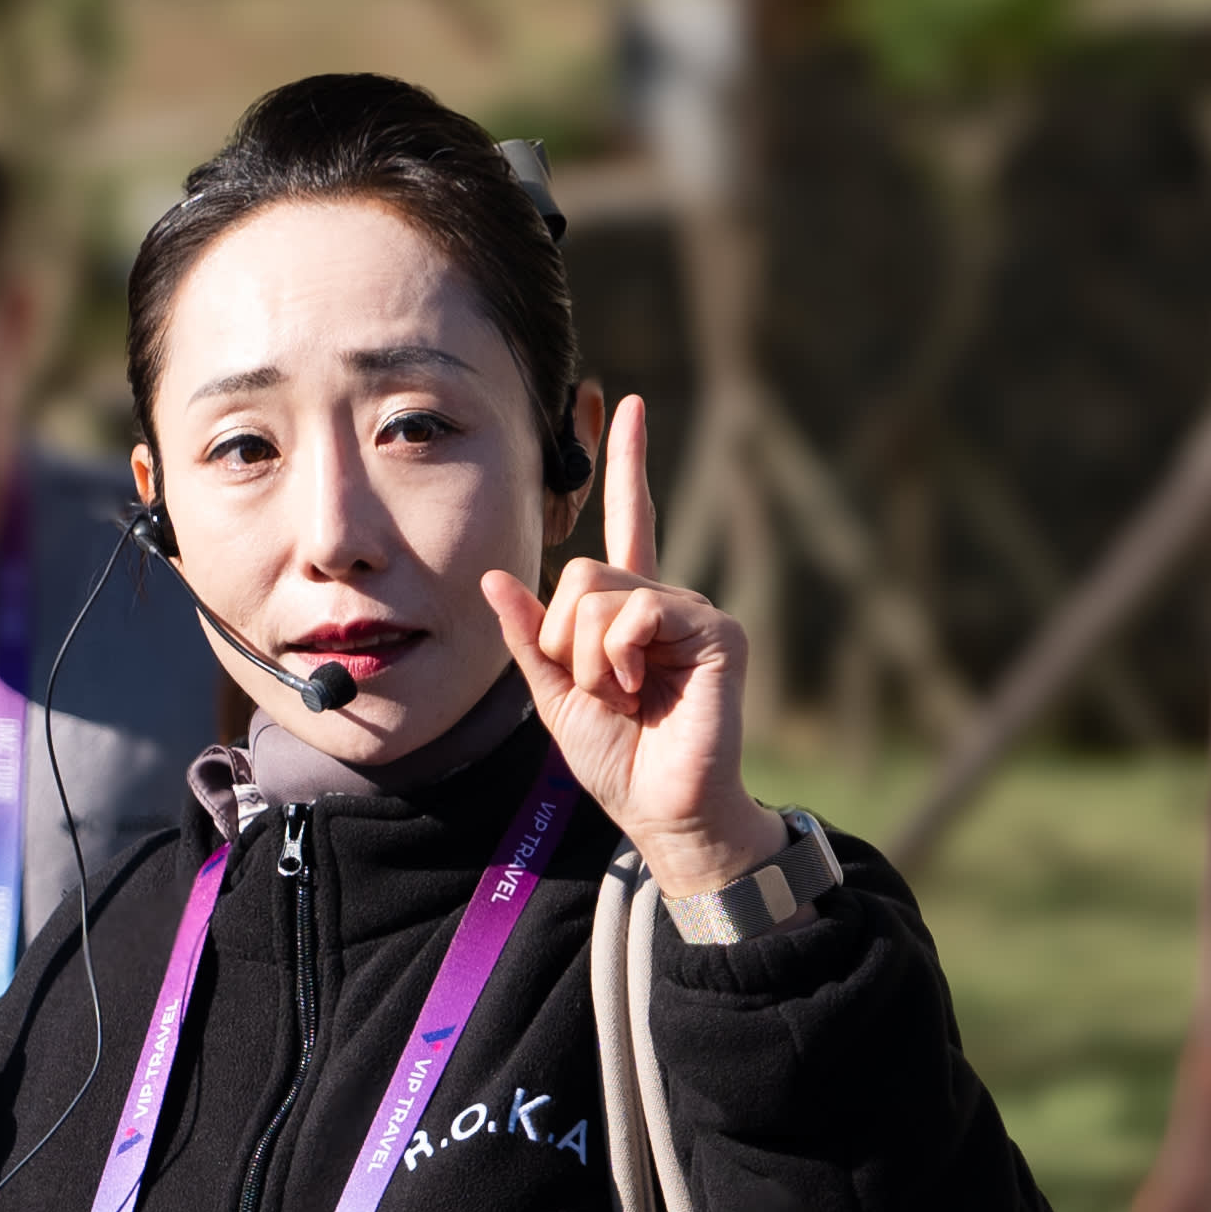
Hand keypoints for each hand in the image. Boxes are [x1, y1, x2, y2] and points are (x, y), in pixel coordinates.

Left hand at [483, 398, 780, 905]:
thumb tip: (494, 577)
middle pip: (583, 573)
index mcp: (629, 610)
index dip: (627, 464)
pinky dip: (621, 657)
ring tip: (624, 696)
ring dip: (591, 657)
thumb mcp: (553, 694)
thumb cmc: (615, 759)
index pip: (629, 520)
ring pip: (602, 592)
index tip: (627, 403)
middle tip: (599, 690)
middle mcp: (664, 599)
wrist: (660, 807)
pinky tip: (642, 690)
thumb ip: (530, 635)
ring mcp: (692, 611)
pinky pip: (639, 613)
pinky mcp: (716, 630)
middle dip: (566, 640)